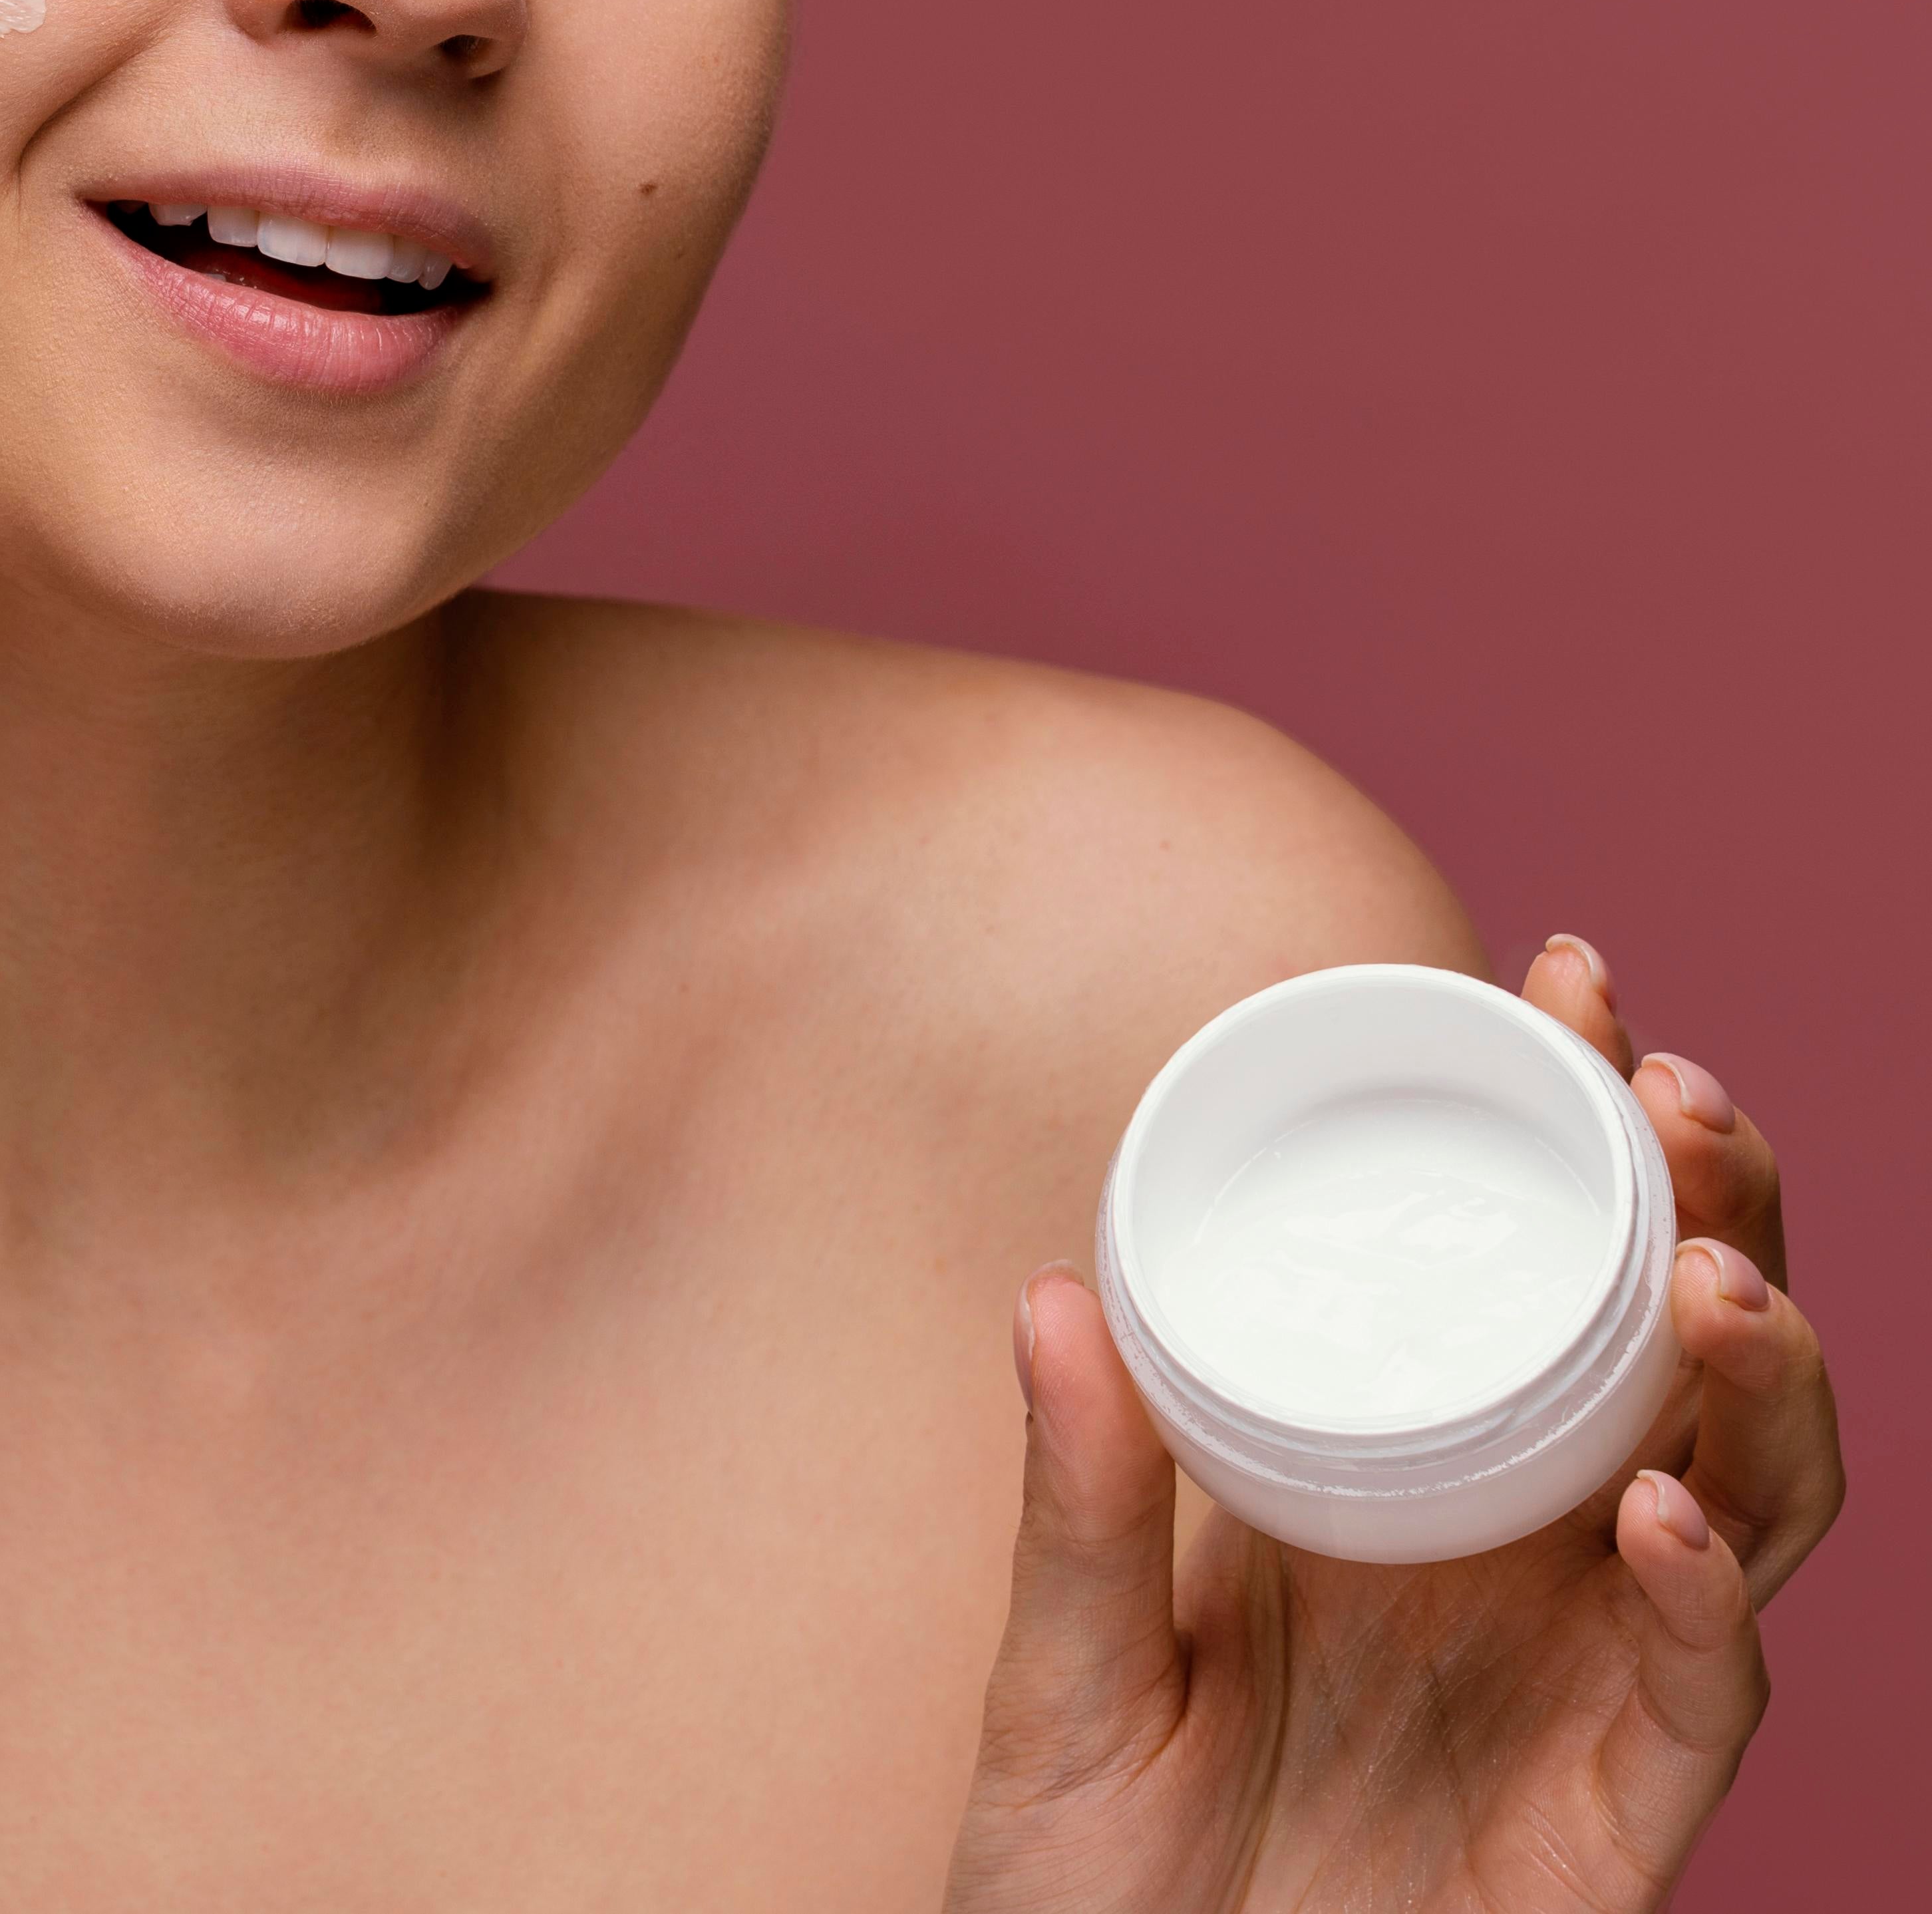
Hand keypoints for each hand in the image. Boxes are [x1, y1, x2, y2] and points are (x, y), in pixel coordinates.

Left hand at [947, 939, 1842, 1911]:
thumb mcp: (1062, 1667)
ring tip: (1711, 1266)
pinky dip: (1696, 1598)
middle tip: (1673, 1083)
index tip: (1558, 978)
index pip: (1526, 1269)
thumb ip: (1077, 1499)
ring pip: (1744, 1498)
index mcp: (1405, 1486)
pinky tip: (1659, 1508)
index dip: (1568, 1125)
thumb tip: (1048, 1290)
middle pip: (1675, 1351)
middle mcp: (1520, 1564)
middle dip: (1709, 1201)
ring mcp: (1578, 1690)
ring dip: (1754, 1372)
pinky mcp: (1611, 1827)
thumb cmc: (1091, 1880)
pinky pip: (1694, 1696)